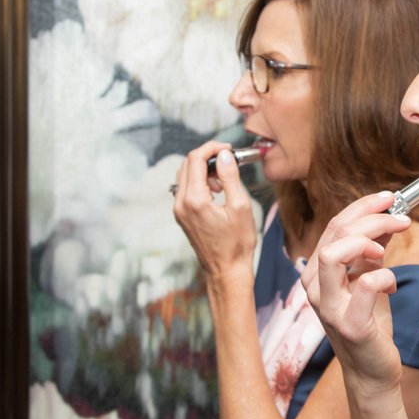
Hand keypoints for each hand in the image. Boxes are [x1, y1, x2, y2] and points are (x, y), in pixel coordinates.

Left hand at [171, 142, 256, 283]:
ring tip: (224, 181)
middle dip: (208, 157)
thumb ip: (229, 177)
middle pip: (187, 164)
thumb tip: (223, 155)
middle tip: (229, 161)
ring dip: (204, 169)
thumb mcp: (240, 206)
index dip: (212, 148)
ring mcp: (178, 210)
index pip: (195, 159)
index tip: (228, 148)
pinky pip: (186, 188)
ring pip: (185, 175)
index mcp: (194, 200)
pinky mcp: (181, 215)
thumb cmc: (237, 243)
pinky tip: (217, 191)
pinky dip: (200, 182)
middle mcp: (181, 204)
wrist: (227, 270)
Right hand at [302, 191, 410, 389]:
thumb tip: (387, 216)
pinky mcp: (349, 324)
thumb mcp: (370, 279)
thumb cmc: (370, 323)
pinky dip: (384, 276)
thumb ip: (372, 250)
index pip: (334, 225)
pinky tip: (392, 287)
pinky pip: (365, 285)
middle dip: (372, 217)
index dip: (363, 206)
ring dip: (368, 240)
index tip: (389, 198)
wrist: (373, 370)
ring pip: (333, 254)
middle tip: (402, 217)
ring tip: (389, 247)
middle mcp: (315, 287)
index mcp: (317, 272)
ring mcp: (329, 306)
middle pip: (336, 233)